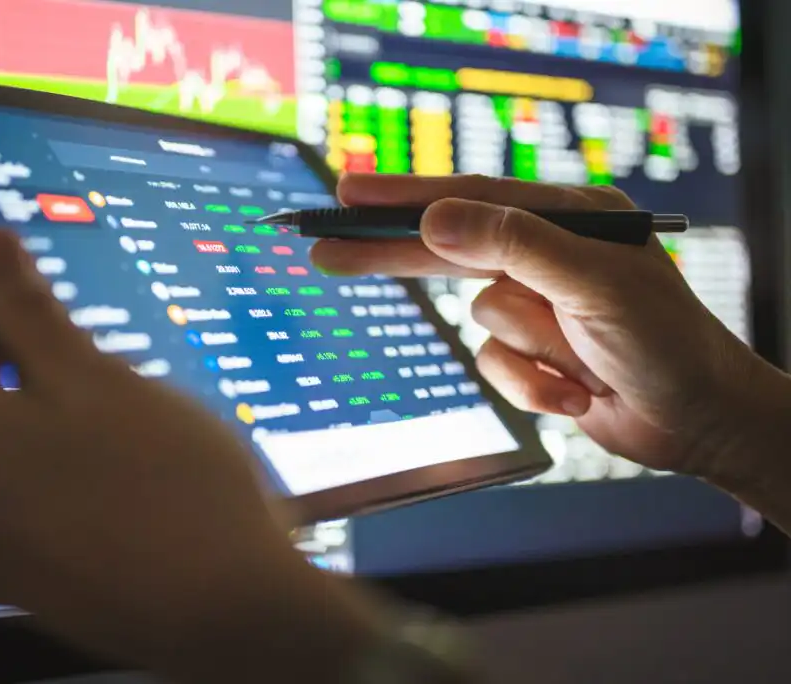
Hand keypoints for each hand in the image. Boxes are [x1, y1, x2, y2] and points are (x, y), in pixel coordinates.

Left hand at [0, 230, 377, 682]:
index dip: (5, 303)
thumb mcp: (96, 377)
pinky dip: (58, 487)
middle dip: (37, 378)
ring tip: (128, 441)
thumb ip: (28, 311)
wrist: (224, 611)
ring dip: (51, 436)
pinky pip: (24, 513)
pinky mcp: (20, 590)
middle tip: (116, 383)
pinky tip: (120, 493)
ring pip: (6, 460)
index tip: (50, 296)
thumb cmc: (165, 480)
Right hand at [310, 174, 771, 478]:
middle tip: (324, 248)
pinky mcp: (530, 351)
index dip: (404, 196)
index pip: (470, 197)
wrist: (698, 421)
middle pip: (448, 248)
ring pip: (480, 319)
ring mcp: (536, 304)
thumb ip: (513, 244)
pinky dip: (532, 384)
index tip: (347, 192)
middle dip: (391, 253)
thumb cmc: (665, 342)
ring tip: (579, 360)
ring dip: (529, 350)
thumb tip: (436, 218)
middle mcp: (546, 253)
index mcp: (568, 215)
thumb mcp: (593, 283)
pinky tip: (576, 390)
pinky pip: (493, 364)